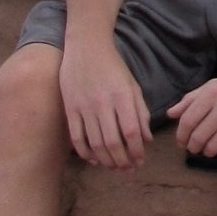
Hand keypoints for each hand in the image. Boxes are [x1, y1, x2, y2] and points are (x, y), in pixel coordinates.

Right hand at [59, 37, 151, 167]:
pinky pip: (77, 138)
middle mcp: (103, 103)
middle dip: (122, 161)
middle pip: (113, 143)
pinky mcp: (70, 109)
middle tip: (127, 168)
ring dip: (106, 160)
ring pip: (95, 144)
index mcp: (122, 96)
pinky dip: (85, 153)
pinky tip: (94, 159)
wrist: (86, 47)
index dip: (137, 151)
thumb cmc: (113, 67)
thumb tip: (146, 139)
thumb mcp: (132, 86)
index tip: (140, 161)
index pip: (131, 132)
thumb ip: (140, 112)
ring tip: (114, 167)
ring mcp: (84, 107)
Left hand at [170, 67, 216, 165]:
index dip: (181, 136)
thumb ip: (191, 98)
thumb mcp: (215, 85)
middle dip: (193, 147)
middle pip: (199, 136)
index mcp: (212, 93)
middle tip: (196, 149)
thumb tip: (170, 114)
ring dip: (209, 152)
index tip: (182, 143)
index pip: (187, 121)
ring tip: (210, 151)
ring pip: (215, 145)